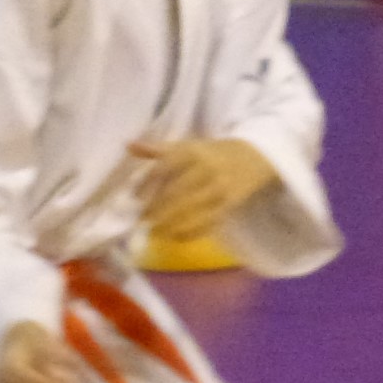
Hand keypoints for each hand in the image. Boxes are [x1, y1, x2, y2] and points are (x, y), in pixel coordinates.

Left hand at [130, 138, 276, 240]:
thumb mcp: (188, 145)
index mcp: (192, 152)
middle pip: (176, 192)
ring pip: (191, 208)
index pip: (164, 168)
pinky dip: (192, 231)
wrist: (254, 157)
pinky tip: (176, 236)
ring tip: (156, 232)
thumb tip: (129, 145)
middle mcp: (206, 169)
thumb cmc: (212, 153)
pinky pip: (209, 221)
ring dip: (171, 223)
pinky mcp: (230, 203)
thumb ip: (158, 149)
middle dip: (157, 208)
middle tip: (142, 220)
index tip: (135, 198)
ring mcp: (220, 187)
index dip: (147, 184)